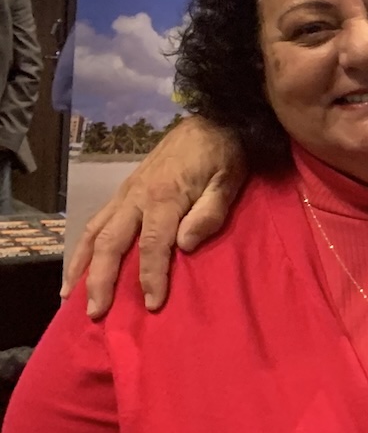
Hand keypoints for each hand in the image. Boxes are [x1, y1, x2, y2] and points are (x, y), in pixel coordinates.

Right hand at [65, 117, 245, 316]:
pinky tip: (79, 266)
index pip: (153, 245)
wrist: (212, 120)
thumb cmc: (224, 153)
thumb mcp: (229, 180)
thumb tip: (185, 245)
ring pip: (93, 232)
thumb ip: (210, 212)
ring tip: (71, 297)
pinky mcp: (124, 191)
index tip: (153, 304)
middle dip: (101, 280)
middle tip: (97, 312)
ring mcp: (126, 193)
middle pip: (110, 243)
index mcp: (164, 196)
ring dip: (81, 266)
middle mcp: (136, 196)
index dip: (151, 276)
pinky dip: (83, 246)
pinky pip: (96, 221)